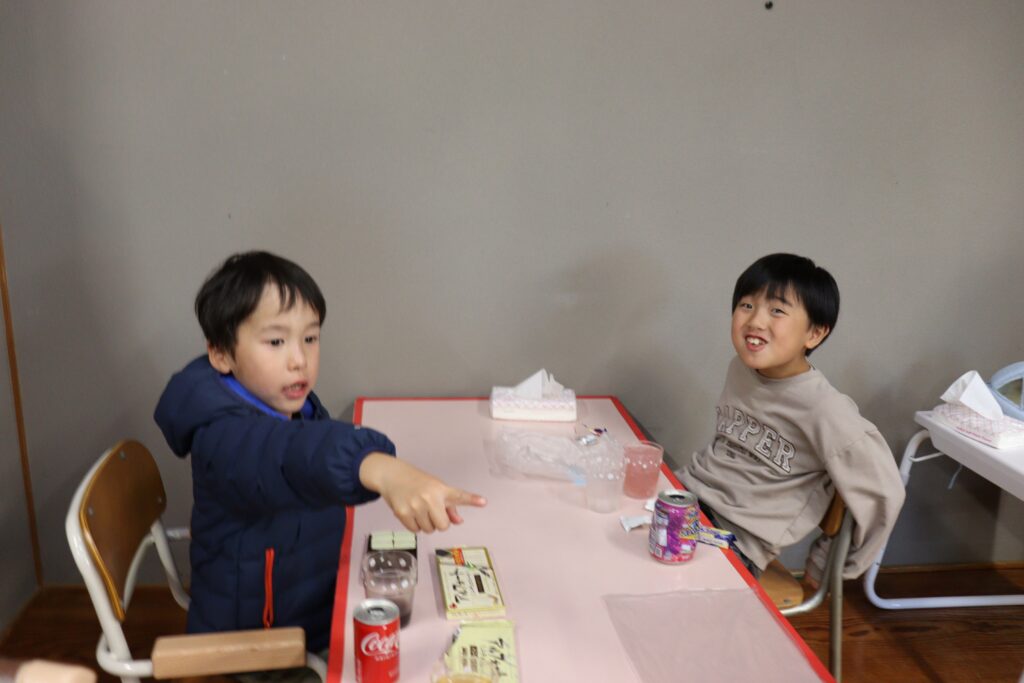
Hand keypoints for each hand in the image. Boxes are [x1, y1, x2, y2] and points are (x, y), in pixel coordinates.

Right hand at [359, 453, 486, 532]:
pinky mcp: (402, 513)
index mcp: (440, 489)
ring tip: (419, 509)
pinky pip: (415, 530)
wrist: (391, 475)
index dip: (472, 499)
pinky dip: (414, 525)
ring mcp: (415, 506)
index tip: (483, 502)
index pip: (459, 496)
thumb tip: (458, 521)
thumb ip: (449, 506)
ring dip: (426, 524)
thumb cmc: (416, 482)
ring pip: (429, 530)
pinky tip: (410, 512)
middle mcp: (429, 497)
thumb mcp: (435, 489)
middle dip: (439, 522)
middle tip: (431, 511)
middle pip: (443, 526)